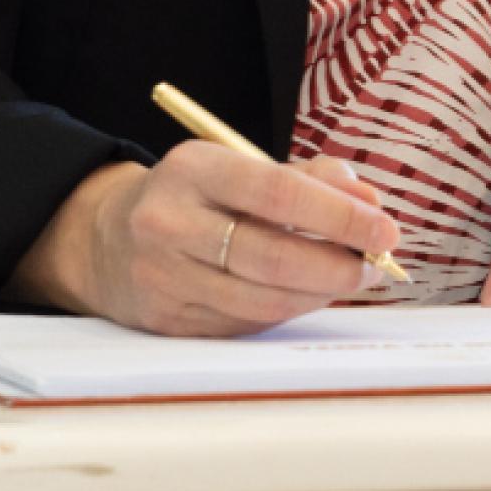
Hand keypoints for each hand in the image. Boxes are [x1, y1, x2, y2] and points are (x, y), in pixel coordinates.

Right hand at [10, 144, 398, 337]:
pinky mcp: (166, 319)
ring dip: (319, 294)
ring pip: (262, 300)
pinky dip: (287, 311)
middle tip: (376, 265)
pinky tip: (307, 295)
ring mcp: (164, 276)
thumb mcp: (238, 167)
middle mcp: (171, 222)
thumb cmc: (194, 197)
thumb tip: (370, 200)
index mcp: (193, 170)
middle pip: (272, 257)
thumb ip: (307, 178)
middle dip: (338, 265)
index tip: (385, 228)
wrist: (105, 238)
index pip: (278, 193)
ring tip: (350, 279)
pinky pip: (243, 324)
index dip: (340, 215)